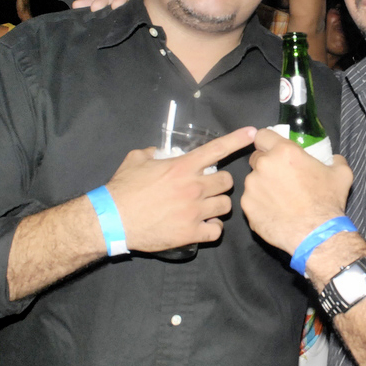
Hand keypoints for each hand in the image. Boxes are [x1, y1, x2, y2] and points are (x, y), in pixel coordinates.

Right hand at [106, 127, 255, 252]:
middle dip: (220, 183)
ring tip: (207, 207)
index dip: (237, 139)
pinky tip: (204, 226)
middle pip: (227, 181)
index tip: (252, 133)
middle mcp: (193, 187)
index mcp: (182, 167)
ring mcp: (194, 211)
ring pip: (226, 205)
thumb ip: (152, 152)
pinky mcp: (191, 233)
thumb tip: (158, 151)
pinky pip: (217, 230)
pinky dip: (213, 228)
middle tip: (208, 187)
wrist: (112, 220)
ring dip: (219, 205)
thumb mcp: (136, 160)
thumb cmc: (122, 189)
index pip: (217, 149)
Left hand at [242, 129, 352, 254]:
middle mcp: (264, 165)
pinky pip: (250, 200)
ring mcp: (252, 186)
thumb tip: (333, 158)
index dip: (267, 142)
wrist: (317, 235)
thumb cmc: (328, 202)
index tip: (273, 150)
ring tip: (279, 199)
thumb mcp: (341, 174)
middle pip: (256, 158)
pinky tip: (274, 212)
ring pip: (253, 180)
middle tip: (281, 178)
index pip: (263, 135)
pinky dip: (259, 204)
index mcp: (284, 152)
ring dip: (262, 185)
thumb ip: (334, 159)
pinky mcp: (247, 206)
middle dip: (266, 165)